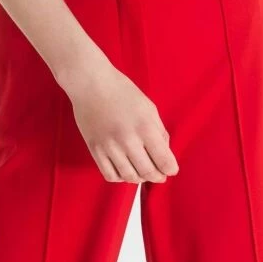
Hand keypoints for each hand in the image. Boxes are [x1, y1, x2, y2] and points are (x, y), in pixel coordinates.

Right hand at [63, 56, 178, 183]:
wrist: (91, 83)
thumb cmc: (122, 91)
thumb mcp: (149, 107)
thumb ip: (159, 131)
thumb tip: (164, 153)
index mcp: (145, 127)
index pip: (164, 161)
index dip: (170, 169)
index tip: (171, 169)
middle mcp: (128, 140)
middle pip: (147, 172)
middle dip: (157, 177)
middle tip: (159, 175)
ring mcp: (109, 146)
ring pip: (129, 177)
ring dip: (140, 178)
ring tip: (143, 172)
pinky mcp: (95, 149)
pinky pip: (110, 175)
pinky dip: (121, 178)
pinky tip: (125, 170)